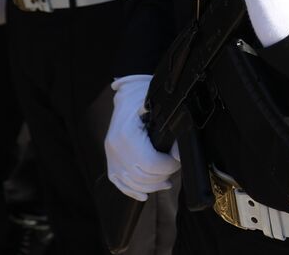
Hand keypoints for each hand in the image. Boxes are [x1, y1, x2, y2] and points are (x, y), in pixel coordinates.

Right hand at [105, 75, 180, 201]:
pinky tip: (146, 194)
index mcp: (126, 134)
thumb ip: (170, 128)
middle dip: (163, 175)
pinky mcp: (110, 163)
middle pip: (142, 177)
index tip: (177, 159)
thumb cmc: (145, 97)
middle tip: (174, 167)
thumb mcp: (159, 107)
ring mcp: (110, 157)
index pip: (150, 164)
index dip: (168, 166)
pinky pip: (120, 184)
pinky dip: (134, 192)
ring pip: (133, 183)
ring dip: (152, 186)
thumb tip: (178, 153)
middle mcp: (114, 147)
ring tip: (166, 180)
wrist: (128, 94)